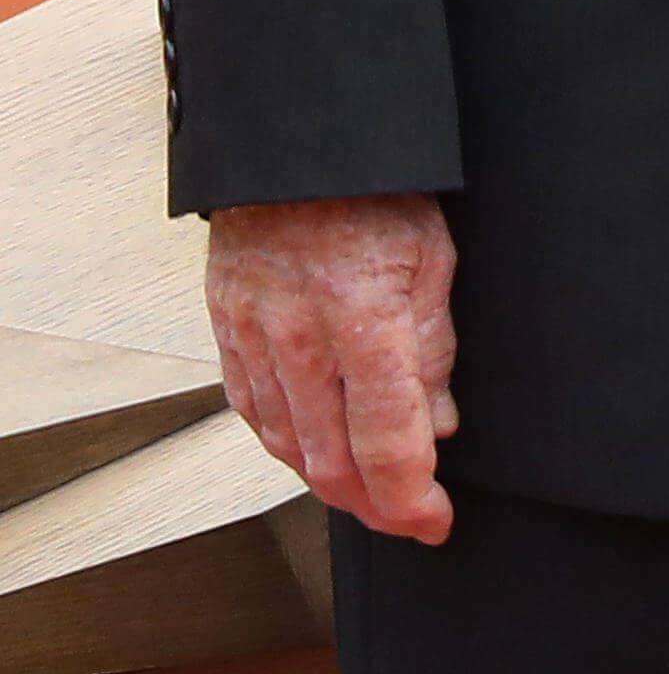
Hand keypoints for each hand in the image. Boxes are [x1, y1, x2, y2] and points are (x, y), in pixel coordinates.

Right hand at [207, 191, 456, 544]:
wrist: (293, 152)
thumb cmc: (378, 194)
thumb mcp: (435, 259)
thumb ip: (434, 349)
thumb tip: (437, 429)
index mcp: (363, 317)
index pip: (386, 439)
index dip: (411, 497)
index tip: (434, 522)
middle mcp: (299, 339)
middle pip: (330, 460)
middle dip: (375, 506)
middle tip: (410, 519)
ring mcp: (253, 339)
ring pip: (287, 446)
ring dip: (329, 484)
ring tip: (370, 496)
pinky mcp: (226, 334)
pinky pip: (253, 412)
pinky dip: (286, 447)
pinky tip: (314, 456)